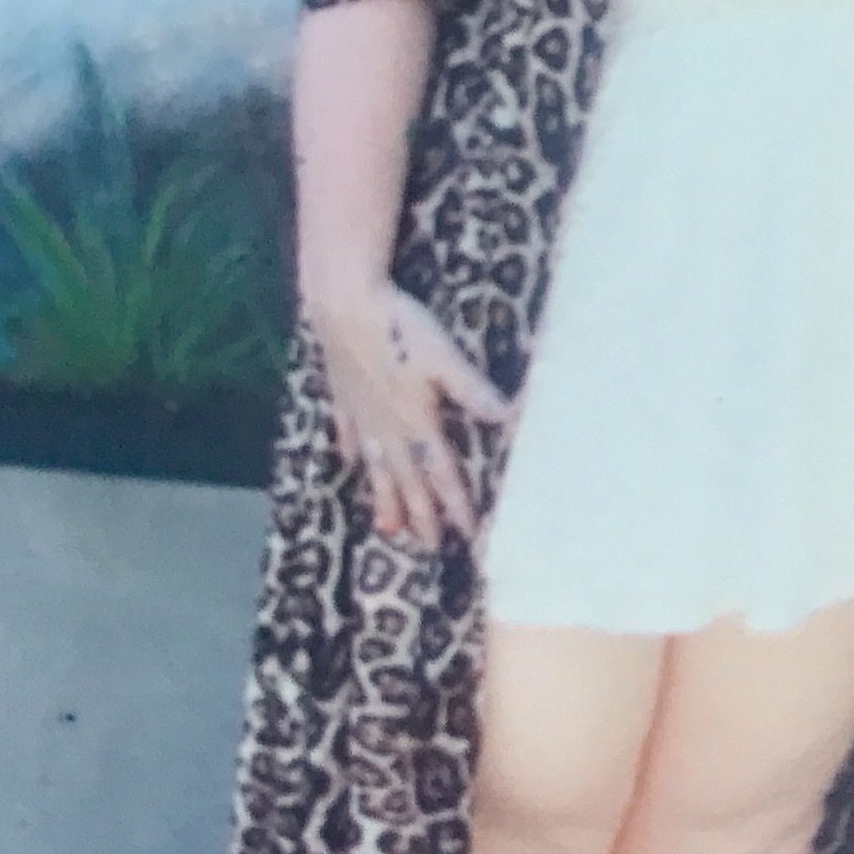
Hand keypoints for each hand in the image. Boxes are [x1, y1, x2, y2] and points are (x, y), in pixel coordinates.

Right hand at [308, 279, 509, 545]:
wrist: (343, 303)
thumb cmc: (401, 328)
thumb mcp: (446, 358)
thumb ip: (474, 392)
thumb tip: (510, 419)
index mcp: (417, 422)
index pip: (441, 474)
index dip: (456, 505)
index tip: (468, 536)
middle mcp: (387, 427)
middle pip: (407, 481)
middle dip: (420, 517)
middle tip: (430, 549)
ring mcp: (361, 414)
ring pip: (374, 467)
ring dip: (384, 499)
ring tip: (387, 529)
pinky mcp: (342, 396)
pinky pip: (345, 433)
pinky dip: (348, 452)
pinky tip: (347, 465)